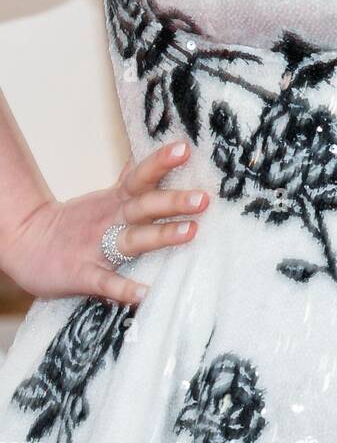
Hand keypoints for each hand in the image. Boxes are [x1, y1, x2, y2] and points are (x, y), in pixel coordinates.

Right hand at [2, 139, 208, 308]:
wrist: (27, 245)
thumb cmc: (77, 221)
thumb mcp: (106, 196)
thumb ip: (132, 179)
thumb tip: (157, 153)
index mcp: (116, 200)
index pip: (141, 175)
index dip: (161, 162)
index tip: (184, 148)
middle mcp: (111, 219)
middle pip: (145, 205)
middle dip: (174, 201)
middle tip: (203, 198)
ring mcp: (98, 247)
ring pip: (134, 239)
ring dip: (161, 236)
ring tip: (190, 232)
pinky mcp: (84, 274)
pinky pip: (107, 282)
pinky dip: (124, 289)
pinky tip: (145, 294)